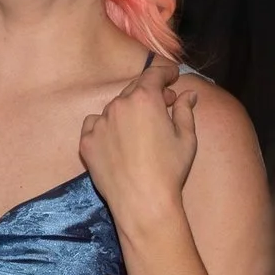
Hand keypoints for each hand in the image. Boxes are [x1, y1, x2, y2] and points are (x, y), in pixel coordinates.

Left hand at [79, 61, 199, 239]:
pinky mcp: (86, 142)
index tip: (172, 75)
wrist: (142, 201)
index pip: (154, 75)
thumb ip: (185, 111)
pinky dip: (106, 125)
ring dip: (128, 110)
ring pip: (114, 107)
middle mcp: (118, 106)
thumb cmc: (170, 169)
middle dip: (150, 92)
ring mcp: (99, 123)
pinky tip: (118, 138)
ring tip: (141, 126)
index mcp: (145, 99)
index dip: (166, 72)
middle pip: (134, 89)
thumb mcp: (186, 138)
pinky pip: (95, 124)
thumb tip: (187, 95)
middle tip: (164, 102)